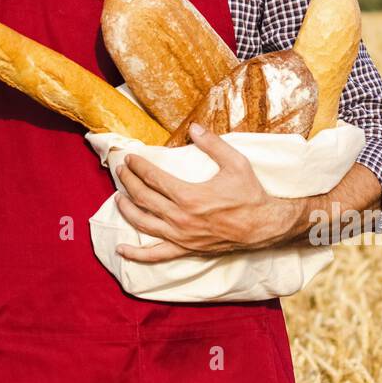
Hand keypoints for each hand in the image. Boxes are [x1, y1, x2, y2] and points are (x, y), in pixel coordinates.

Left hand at [113, 122, 301, 262]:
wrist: (264, 226)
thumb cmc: (250, 194)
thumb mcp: (236, 163)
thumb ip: (213, 144)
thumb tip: (193, 127)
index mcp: (189, 196)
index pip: (153, 179)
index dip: (138, 167)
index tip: (130, 158)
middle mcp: (180, 218)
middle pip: (143, 198)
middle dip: (128, 182)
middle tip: (120, 171)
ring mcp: (181, 236)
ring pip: (144, 223)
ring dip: (126, 210)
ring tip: (117, 197)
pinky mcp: (186, 249)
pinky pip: (156, 254)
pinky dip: (137, 254)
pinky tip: (122, 250)